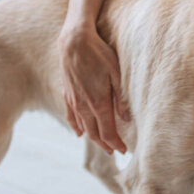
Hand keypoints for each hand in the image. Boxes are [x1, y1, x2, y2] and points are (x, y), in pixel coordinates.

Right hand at [58, 24, 128, 153]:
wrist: (74, 42)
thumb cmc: (100, 54)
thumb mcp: (117, 74)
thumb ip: (121, 98)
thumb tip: (126, 119)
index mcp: (98, 102)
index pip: (107, 131)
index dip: (116, 143)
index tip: (124, 150)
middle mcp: (83, 106)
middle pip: (94, 133)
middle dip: (105, 144)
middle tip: (115, 150)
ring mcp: (73, 100)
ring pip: (83, 126)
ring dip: (93, 137)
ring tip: (102, 144)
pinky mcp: (67, 94)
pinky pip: (71, 116)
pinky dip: (77, 127)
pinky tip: (79, 132)